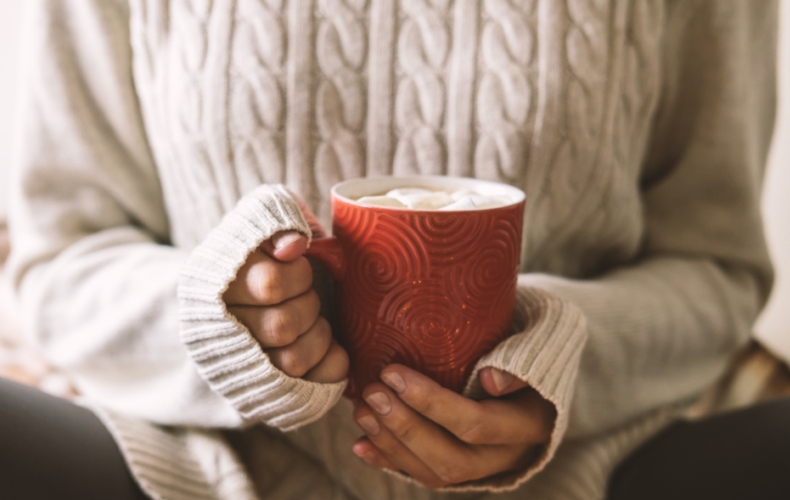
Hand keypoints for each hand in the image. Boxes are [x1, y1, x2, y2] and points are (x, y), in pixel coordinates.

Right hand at [223, 230, 347, 382]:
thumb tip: (294, 245)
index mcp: (213, 285)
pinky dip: (332, 361)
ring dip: (318, 335)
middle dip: (308, 305)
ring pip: (293, 362)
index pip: (270, 283)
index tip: (298, 266)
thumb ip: (277, 221)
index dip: (298, 274)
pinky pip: (315, 383)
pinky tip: (327, 346)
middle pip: (281, 326)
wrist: (234, 305)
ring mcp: (243, 369)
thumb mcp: (261, 225)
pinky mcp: (269, 393)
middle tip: (306, 296)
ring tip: (313, 321)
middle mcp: (221, 332)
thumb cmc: (259, 258)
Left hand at [352, 365, 555, 487]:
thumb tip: (490, 379)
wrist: (538, 381)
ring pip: (437, 473)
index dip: (432, 404)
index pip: (477, 423)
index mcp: (531, 423)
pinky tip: (362, 444)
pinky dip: (391, 461)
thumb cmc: (529, 353)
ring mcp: (486, 468)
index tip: (393, 373)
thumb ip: (517, 363)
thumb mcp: (535, 350)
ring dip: (393, 444)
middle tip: (372, 392)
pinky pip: (425, 475)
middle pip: (453, 458)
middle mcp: (509, 456)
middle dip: (406, 427)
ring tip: (361, 411)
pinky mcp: (464, 471)